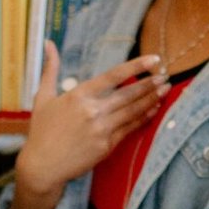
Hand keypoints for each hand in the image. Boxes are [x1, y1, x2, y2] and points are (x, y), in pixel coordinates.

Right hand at [15, 42, 167, 200]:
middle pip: (128, 94)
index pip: (113, 76)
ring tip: (165, 90)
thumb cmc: (42, 131)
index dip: (136, 66)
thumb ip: (50, 68)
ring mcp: (101, 129)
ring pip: (132, 111)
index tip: (153, 60)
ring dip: (151, 99)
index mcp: (79, 95)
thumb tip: (48, 43)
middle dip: (150, 84)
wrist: (42, 166)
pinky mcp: (106, 146)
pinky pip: (129, 129)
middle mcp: (93, 111)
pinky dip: (143, 118)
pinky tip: (153, 110)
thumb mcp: (43, 97)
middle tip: (166, 75)